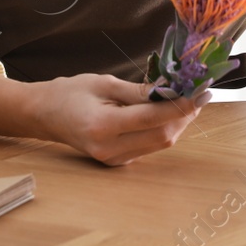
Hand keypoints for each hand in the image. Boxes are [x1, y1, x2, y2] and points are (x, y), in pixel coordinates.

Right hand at [36, 73, 210, 165]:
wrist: (44, 115)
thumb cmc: (70, 93)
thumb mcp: (104, 83)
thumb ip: (138, 90)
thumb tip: (172, 89)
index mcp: (102, 126)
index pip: (153, 118)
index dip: (181, 106)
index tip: (201, 92)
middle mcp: (109, 149)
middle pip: (162, 136)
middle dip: (185, 115)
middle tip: (199, 93)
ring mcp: (113, 159)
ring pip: (159, 144)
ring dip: (178, 122)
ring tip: (188, 99)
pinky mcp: (118, 161)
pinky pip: (149, 146)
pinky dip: (163, 129)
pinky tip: (169, 112)